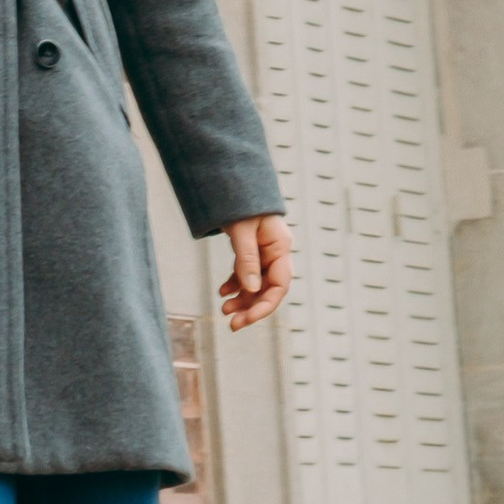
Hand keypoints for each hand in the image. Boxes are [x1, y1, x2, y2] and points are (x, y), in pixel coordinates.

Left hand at [218, 211, 292, 331]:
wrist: (230, 179)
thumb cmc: (239, 200)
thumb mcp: (241, 230)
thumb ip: (246, 259)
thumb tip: (250, 290)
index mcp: (281, 246)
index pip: (279, 285)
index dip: (265, 306)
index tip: (246, 319)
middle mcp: (276, 252)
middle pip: (268, 289)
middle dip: (251, 308)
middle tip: (232, 324)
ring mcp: (265, 251)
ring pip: (257, 284)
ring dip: (243, 299)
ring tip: (224, 311)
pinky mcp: (252, 250)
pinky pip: (247, 273)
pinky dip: (236, 285)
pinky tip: (222, 293)